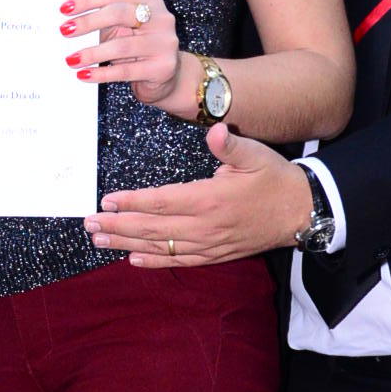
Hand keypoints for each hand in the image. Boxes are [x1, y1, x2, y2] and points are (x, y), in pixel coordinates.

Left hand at [60, 0, 182, 105]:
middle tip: (65, 31)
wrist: (169, 78)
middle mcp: (161, 19)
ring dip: (91, 53)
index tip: (65, 9)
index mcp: (150, 2)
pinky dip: (101, 74)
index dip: (87, 0)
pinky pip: (125, 71)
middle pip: (119, 13)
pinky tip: (84, 74)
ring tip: (71, 59)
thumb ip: (105, 20)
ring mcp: (165, 43)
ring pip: (121, 46)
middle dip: (88, 22)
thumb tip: (70, 21)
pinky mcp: (162, 68)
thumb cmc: (140, 50)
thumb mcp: (124, 30)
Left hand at [85, 124, 311, 266]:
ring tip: (99, 240)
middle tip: (89, 224)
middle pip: (151, 228)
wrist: (302, 212)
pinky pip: (179, 261)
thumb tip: (215, 130)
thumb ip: (230, 143)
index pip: (160, 202)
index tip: (106, 201)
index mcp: (210, 199)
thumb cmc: (275, 179)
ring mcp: (209, 244)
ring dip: (126, 244)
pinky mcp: (215, 255)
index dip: (130, 203)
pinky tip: (133, 260)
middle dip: (116, 226)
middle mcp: (205, 226)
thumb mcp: (256, 154)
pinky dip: (154, 261)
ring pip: (159, 247)